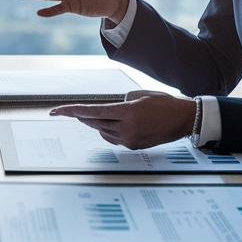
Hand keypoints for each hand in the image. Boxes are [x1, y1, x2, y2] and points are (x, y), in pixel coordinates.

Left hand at [49, 90, 194, 149]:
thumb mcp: (139, 95)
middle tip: (64, 112)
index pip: (93, 112)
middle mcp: (127, 128)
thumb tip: (107, 112)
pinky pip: (113, 138)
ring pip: (103, 132)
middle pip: (95, 123)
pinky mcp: (134, 146)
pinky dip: (107, 130)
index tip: (58, 111)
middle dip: (80, 117)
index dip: (73, 111)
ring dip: (94, 124)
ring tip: (85, 116)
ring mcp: (130, 140)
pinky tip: (105, 125)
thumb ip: (120, 103)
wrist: (183, 119)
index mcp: (128, 112)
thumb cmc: (164, 103)